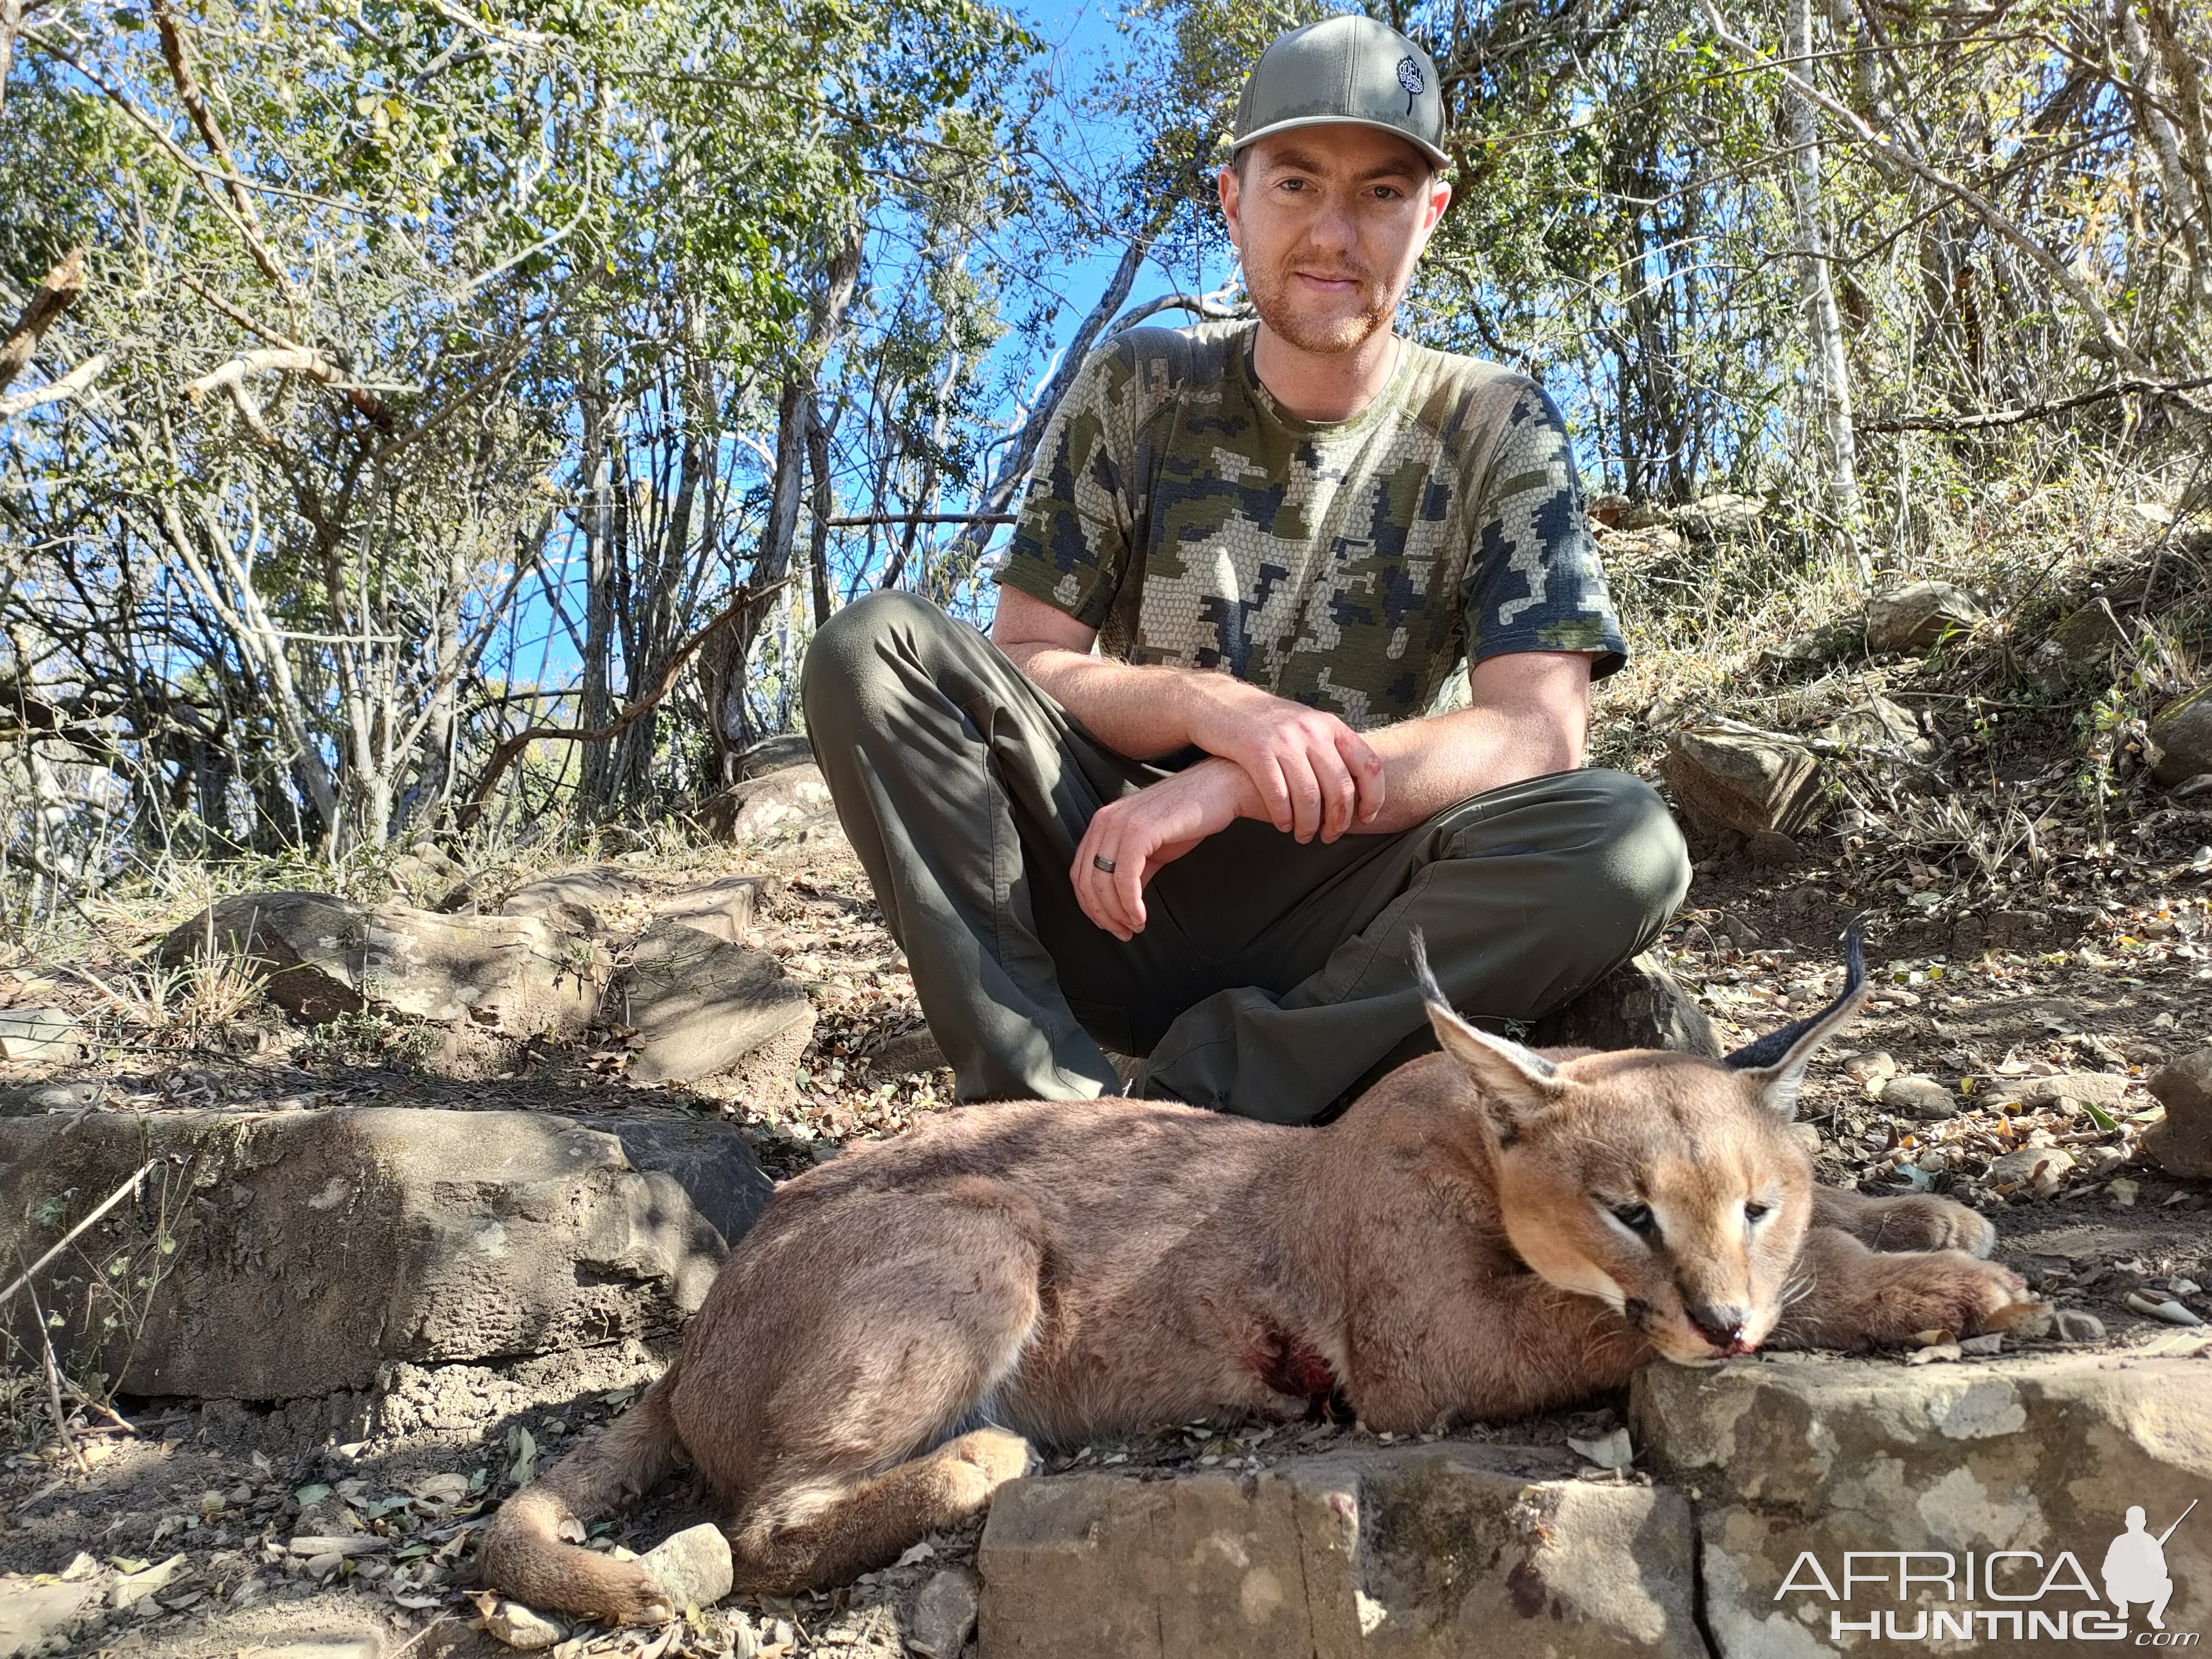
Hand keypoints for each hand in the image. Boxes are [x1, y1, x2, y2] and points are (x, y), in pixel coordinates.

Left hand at [1072, 760, 1251, 940]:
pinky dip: (1129, 903)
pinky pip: (1124, 877)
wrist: (1220, 789)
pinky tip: (1141, 916)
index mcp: (1102, 824)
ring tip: (1135, 926)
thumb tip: (1121, 906)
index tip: (1112, 926)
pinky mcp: (1138, 830)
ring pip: (1102, 881)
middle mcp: (1104, 821)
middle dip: (1102, 915)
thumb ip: (1133, 872)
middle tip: (1123, 933)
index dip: (1092, 907)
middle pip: (1085, 881)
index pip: (1080, 873)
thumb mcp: (1153, 850)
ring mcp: (1119, 823)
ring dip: (1116, 913)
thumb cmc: (1189, 818)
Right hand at [1183, 678, 1383, 841]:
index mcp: (1329, 725)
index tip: (1367, 817)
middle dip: (1338, 820)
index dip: (1373, 797)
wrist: (1221, 702)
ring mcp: (1284, 739)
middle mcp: (1311, 730)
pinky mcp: (1255, 750)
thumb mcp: (1305, 724)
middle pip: (1340, 787)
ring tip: (1303, 835)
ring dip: (1309, 824)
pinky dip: (1283, 816)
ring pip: (1309, 796)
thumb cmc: (1264, 721)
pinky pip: (1278, 794)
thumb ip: (1328, 748)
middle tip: (1330, 836)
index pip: (1369, 765)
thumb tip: (1355, 783)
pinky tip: (1282, 824)